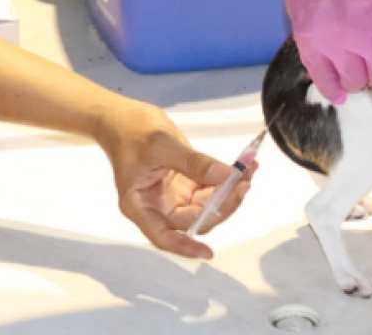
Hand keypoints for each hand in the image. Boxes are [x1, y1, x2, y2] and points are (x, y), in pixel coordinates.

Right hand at [94, 102, 254, 258]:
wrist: (123, 118)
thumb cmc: (131, 131)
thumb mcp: (161, 144)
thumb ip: (193, 162)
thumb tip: (225, 175)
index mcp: (140, 205)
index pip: (163, 236)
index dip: (185, 248)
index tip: (207, 253)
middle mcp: (157, 206)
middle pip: (193, 220)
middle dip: (221, 205)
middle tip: (243, 183)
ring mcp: (172, 196)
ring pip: (205, 206)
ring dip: (228, 193)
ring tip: (248, 171)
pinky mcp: (184, 184)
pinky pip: (208, 190)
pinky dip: (226, 181)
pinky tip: (242, 168)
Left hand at [284, 0, 371, 102]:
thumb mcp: (299, 10)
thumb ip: (313, 37)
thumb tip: (327, 59)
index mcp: (311, 41)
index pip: (327, 81)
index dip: (337, 90)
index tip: (343, 93)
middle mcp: (338, 42)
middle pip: (357, 80)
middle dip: (360, 79)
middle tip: (364, 70)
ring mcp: (366, 31)